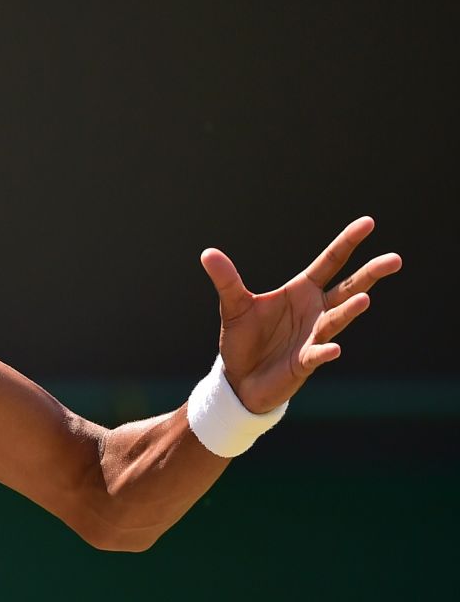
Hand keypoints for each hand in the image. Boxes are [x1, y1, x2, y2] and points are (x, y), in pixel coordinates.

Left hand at [200, 216, 400, 413]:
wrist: (239, 379)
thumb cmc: (244, 340)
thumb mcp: (234, 306)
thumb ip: (226, 280)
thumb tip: (207, 253)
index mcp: (301, 292)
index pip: (330, 262)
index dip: (347, 243)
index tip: (368, 222)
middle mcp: (315, 311)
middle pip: (347, 288)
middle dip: (369, 274)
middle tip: (394, 259)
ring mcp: (314, 336)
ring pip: (336, 319)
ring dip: (349, 310)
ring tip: (365, 298)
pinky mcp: (304, 362)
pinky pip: (317, 355)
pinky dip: (324, 351)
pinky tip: (333, 348)